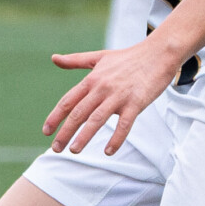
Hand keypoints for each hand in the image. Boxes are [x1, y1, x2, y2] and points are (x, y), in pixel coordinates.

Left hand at [44, 33, 181, 155]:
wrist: (158, 53)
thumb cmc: (128, 57)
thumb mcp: (99, 57)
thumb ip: (75, 60)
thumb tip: (54, 58)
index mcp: (92, 79)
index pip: (68, 101)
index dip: (55, 117)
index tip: (46, 132)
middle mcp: (102, 88)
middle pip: (79, 113)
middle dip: (65, 132)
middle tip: (56, 148)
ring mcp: (119, 96)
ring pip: (97, 119)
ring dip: (84, 137)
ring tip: (74, 150)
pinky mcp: (136, 103)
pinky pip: (124, 124)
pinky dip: (116, 138)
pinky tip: (108, 151)